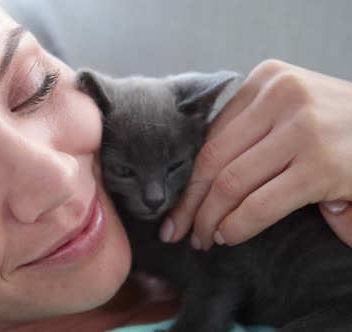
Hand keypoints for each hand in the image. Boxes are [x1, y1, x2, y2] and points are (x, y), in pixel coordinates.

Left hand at [159, 59, 351, 248]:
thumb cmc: (338, 126)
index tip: (174, 205)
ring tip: (202, 238)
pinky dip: (237, 226)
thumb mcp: (289, 111)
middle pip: (213, 159)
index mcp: (266, 80)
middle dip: (188, 203)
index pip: (210, 136)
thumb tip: (197, 181)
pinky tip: (228, 237)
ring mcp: (303, 129)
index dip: (186, 176)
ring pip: (230, 183)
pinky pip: (260, 204)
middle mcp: (281, 96)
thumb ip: (247, 131)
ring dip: (208, 219)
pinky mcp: (322, 165)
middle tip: (175, 230)